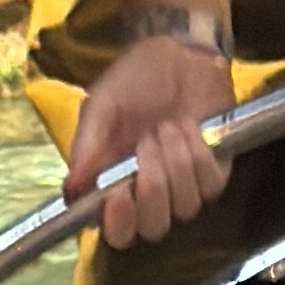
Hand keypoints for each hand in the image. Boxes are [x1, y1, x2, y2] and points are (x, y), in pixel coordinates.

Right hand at [67, 22, 239, 237]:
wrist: (179, 53)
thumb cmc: (136, 79)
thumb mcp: (102, 105)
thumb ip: (87, 146)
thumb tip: (71, 189)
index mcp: (114, 185)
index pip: (117, 231)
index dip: (119, 224)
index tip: (118, 195)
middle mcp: (149, 193)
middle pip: (154, 228)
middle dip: (152, 190)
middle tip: (145, 144)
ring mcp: (184, 185)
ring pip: (184, 208)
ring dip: (175, 165)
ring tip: (167, 126)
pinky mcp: (214, 171)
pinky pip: (210, 186)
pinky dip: (198, 154)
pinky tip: (189, 128)